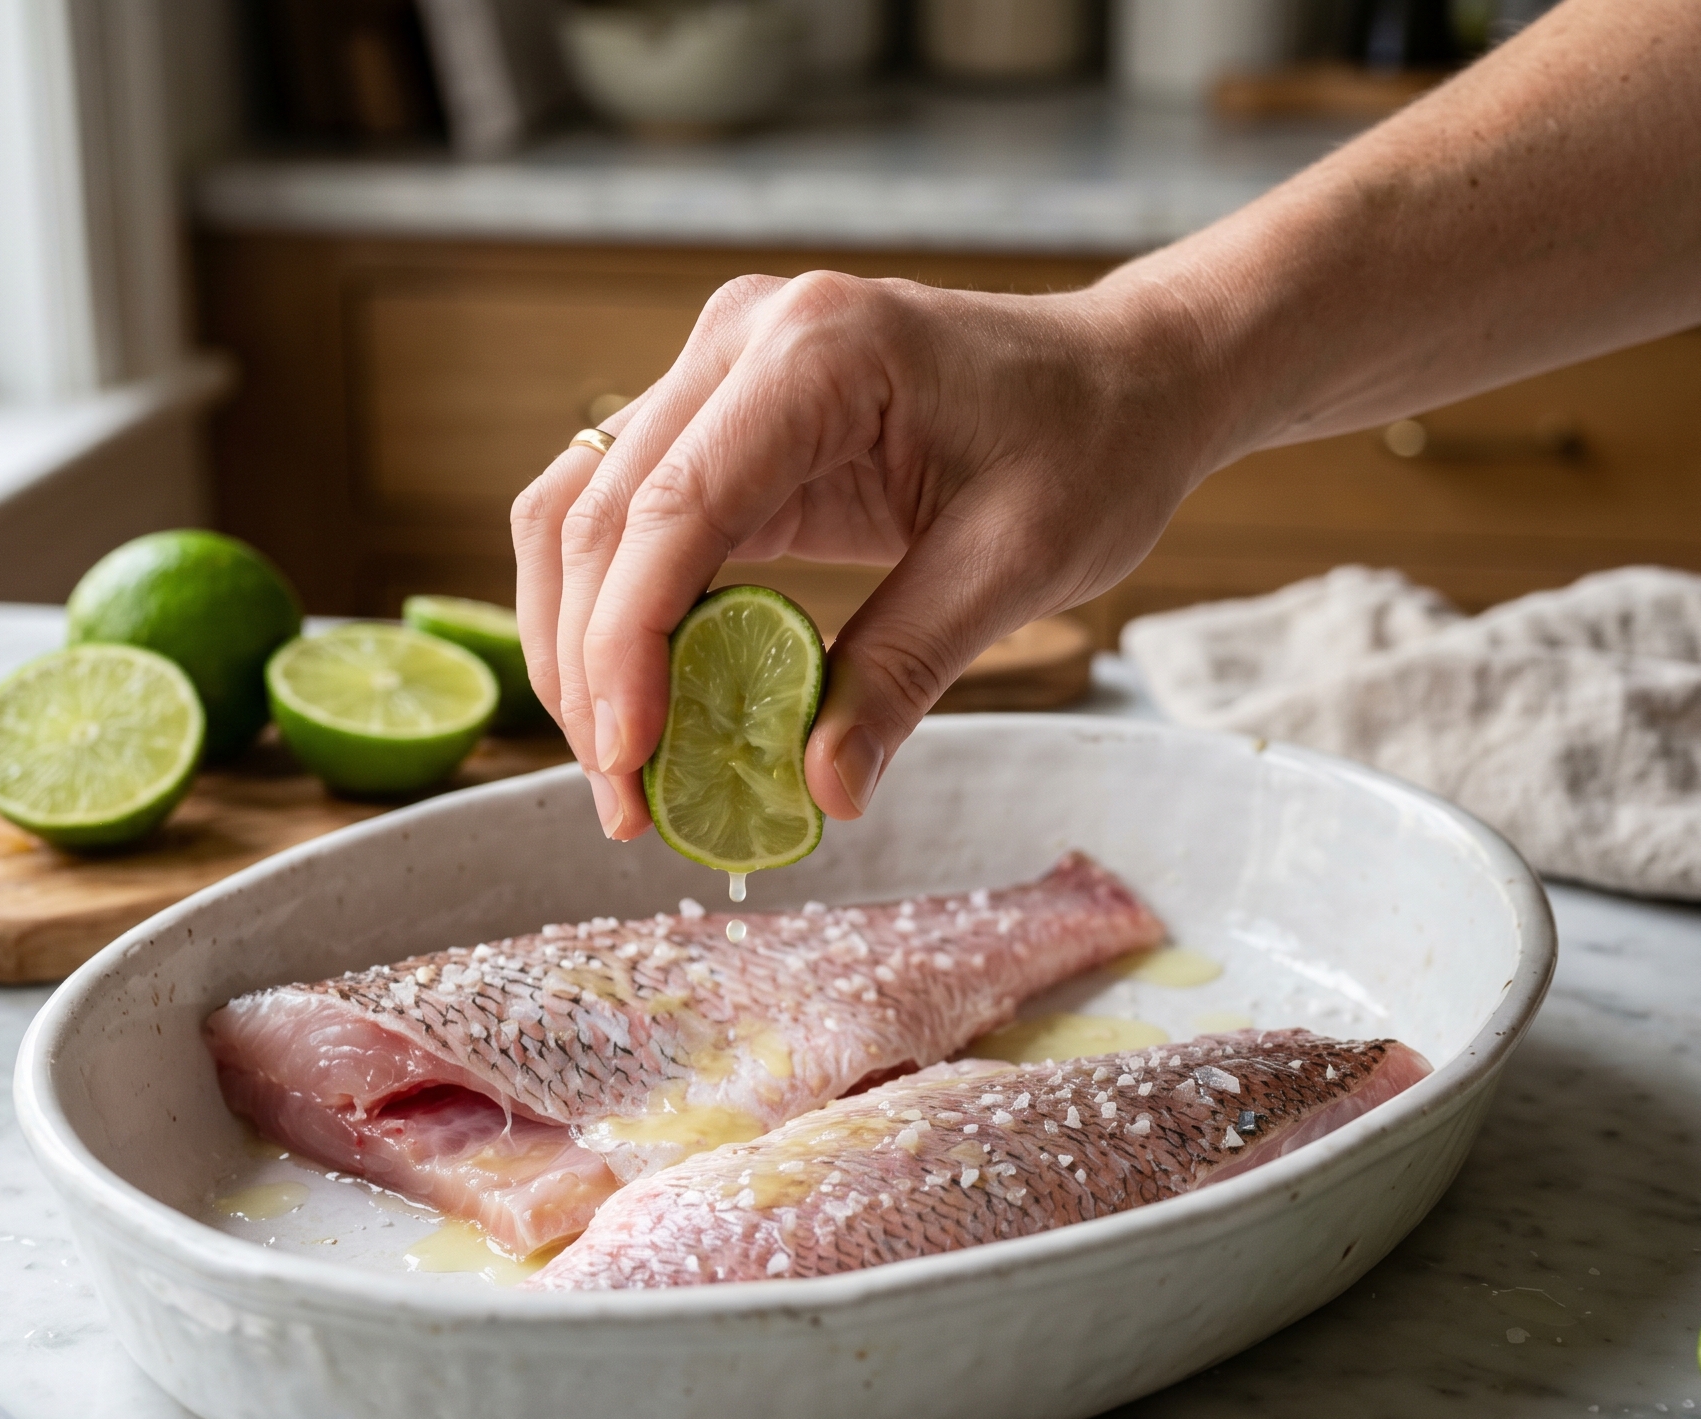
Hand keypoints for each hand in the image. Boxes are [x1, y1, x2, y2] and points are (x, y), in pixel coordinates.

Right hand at [509, 267, 1227, 839]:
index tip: (628, 758)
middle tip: (624, 799)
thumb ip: (907, 669)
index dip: (627, 641)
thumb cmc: (1090, 447)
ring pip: (580, 512)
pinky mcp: (717, 416)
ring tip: (621, 767)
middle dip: (589, 666)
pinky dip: (617, 615)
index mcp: (819, 349)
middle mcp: (742, 338)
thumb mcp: (1019, 564)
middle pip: (598, 512)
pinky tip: (644, 704)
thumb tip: (823, 791)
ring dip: (579, 644)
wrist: (1122, 378)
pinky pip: (626, 518)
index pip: (675, 505)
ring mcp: (717, 369)